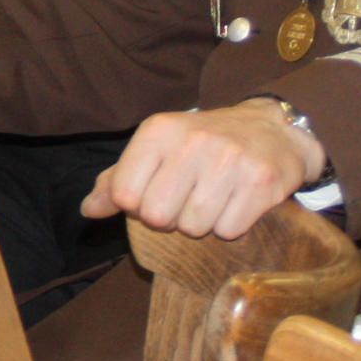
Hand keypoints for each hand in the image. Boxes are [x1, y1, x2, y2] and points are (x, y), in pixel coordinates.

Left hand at [79, 100, 324, 239]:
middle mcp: (192, 141)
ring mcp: (229, 160)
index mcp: (158, 130)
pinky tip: (236, 202)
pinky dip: (231, 225)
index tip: (155, 193)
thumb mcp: (157, 149)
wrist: (272, 130)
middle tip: (188, 199)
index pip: (123, 194)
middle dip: (169, 218)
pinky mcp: (261, 181)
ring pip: (193, 228)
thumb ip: (117, 180)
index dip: (137, 206)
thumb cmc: (203, 144)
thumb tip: (88, 211)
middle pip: (156, 216)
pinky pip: (229, 231)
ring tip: (214, 198)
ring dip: (202, 223)